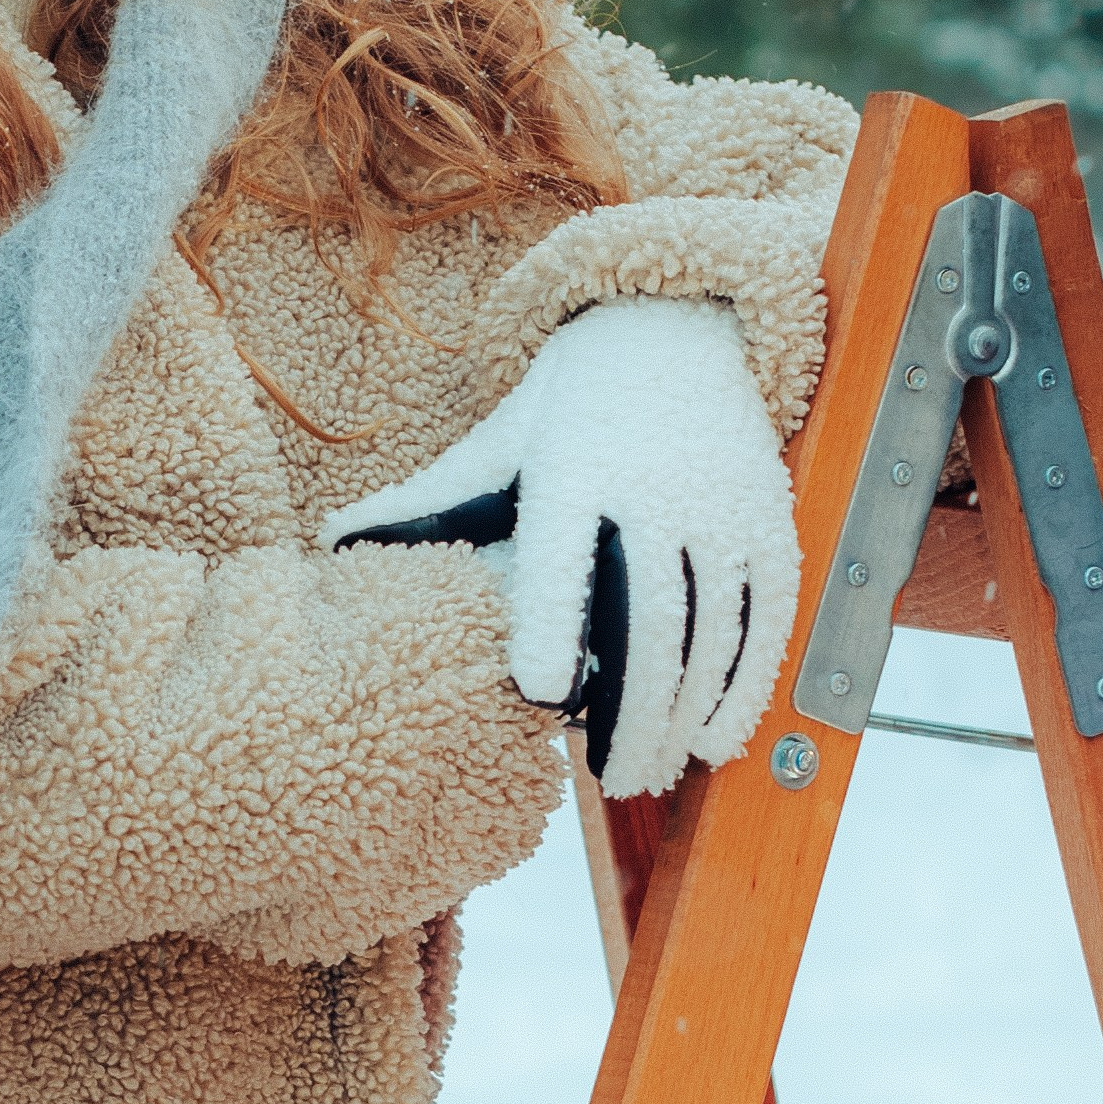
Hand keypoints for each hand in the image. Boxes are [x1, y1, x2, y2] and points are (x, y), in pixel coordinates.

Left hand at [320, 302, 798, 797]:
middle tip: (607, 776)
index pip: (563, 552)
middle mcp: (656, 487)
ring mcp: (722, 508)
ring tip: (645, 769)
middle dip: (630, 709)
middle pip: (646, 616)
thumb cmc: (570, 405)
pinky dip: (742, 685)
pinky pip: (765, 621)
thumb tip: (330, 539)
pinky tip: (712, 739)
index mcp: (576, 465)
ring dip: (682, 714)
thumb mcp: (501, 439)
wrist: (679, 327)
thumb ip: (429, 500)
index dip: (553, 621)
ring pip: (708, 632)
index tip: (537, 692)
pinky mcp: (772, 525)